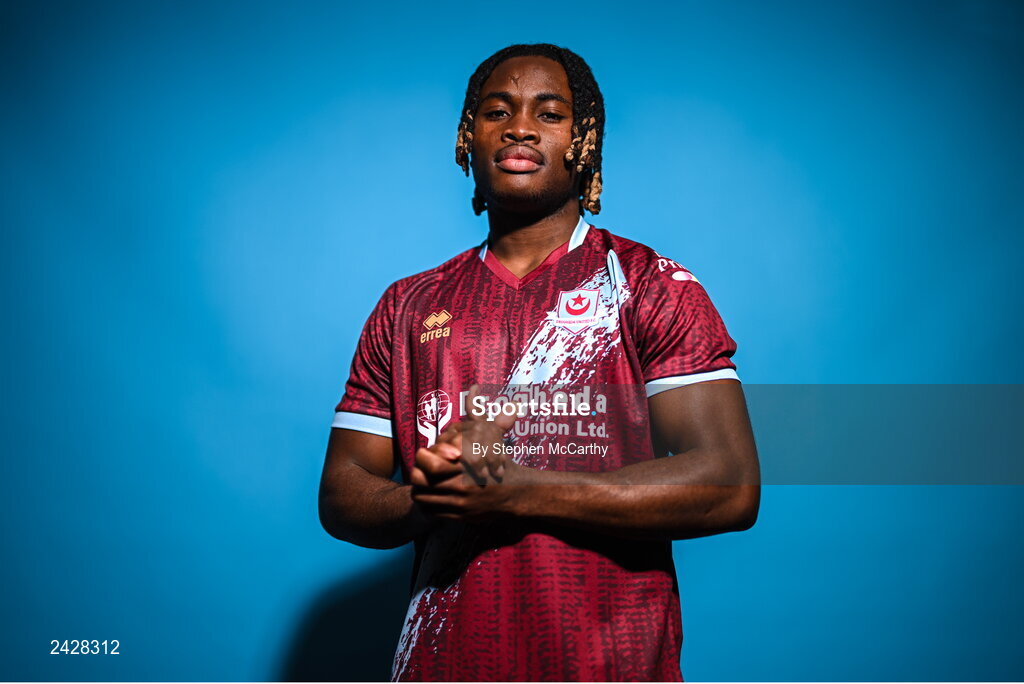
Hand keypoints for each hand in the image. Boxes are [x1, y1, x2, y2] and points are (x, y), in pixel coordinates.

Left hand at [408, 384, 524, 520]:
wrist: (518, 495)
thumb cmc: (500, 461)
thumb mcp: (490, 435)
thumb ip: (478, 412)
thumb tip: (474, 386)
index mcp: (465, 464)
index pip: (431, 462)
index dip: (424, 457)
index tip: (427, 453)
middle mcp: (462, 485)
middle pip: (422, 481)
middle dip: (417, 474)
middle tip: (420, 469)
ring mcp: (460, 504)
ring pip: (424, 498)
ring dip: (420, 490)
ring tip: (424, 483)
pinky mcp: (460, 518)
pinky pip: (432, 513)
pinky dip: (428, 505)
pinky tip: (433, 496)